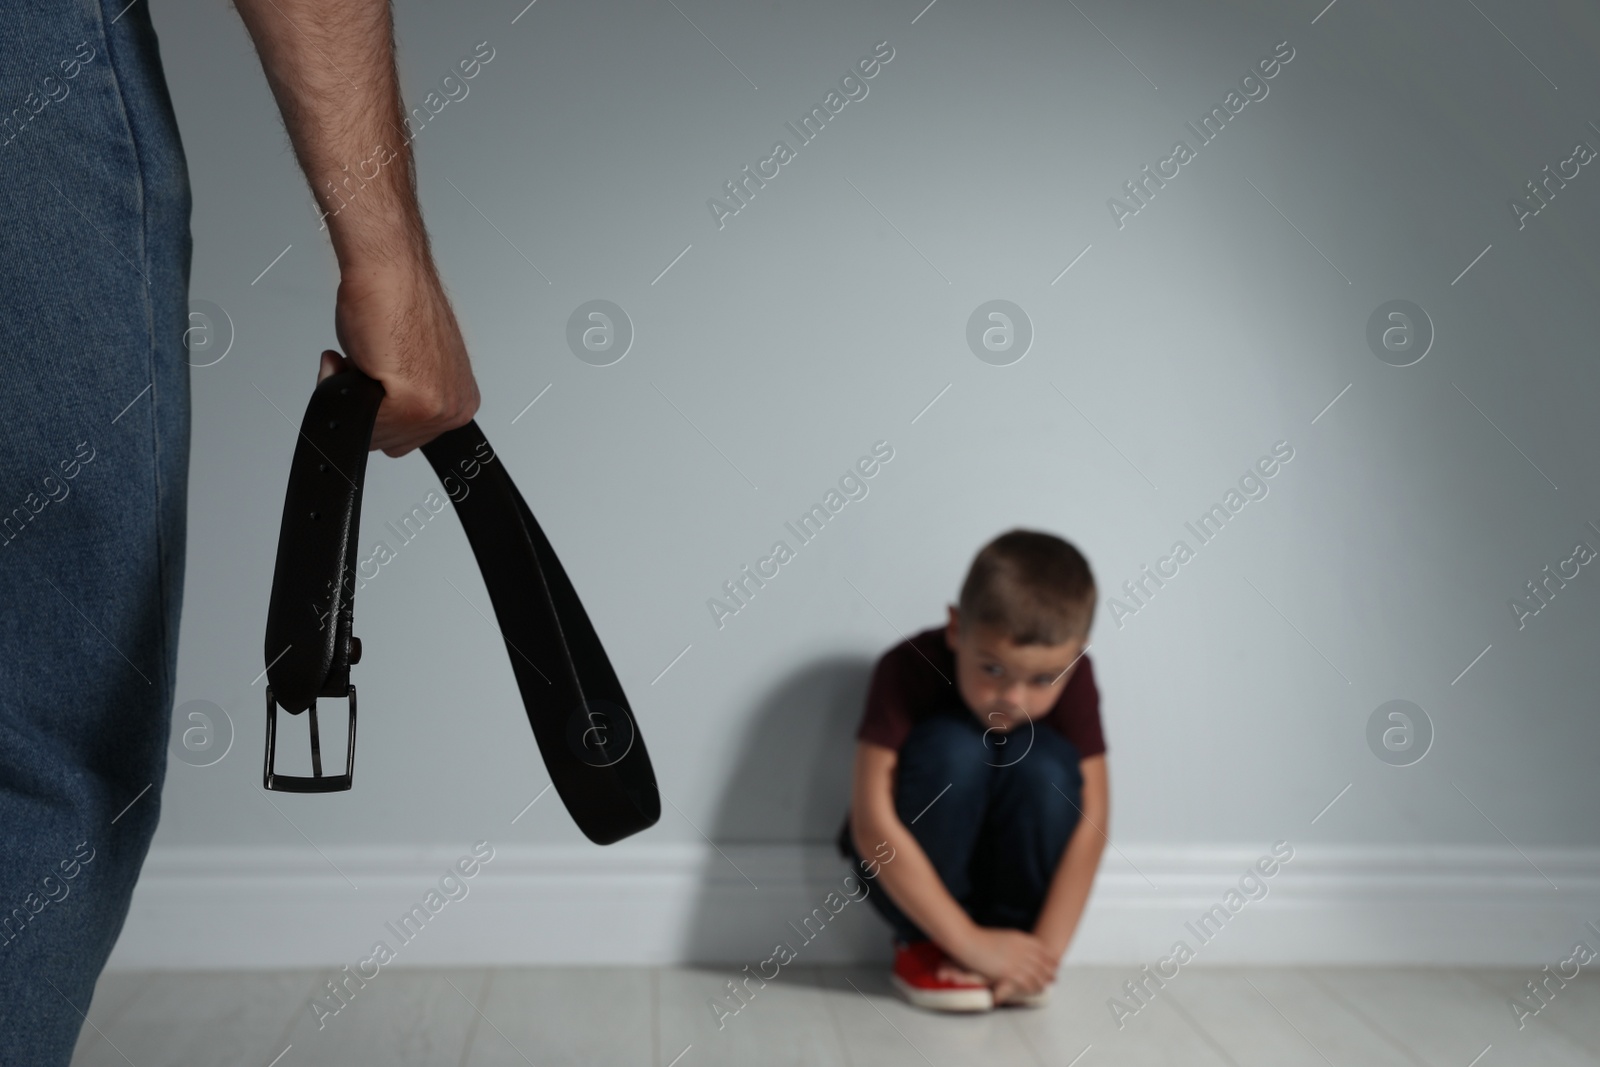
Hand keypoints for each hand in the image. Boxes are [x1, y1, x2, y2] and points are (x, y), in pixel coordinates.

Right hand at [322, 262, 480, 456]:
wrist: (390, 274)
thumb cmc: (396, 306)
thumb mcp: (408, 369)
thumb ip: (402, 401)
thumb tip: (380, 416)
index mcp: (460, 401)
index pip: (409, 439)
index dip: (378, 412)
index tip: (374, 381)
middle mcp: (455, 407)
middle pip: (391, 441)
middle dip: (364, 406)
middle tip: (363, 366)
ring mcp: (438, 407)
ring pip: (376, 434)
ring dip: (353, 396)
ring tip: (361, 359)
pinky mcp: (415, 402)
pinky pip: (365, 422)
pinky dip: (344, 390)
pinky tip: (356, 359)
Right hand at [948, 926, 1056, 998]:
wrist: (968, 941)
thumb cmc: (980, 938)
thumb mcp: (1003, 935)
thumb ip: (1014, 942)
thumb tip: (1019, 946)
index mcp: (1020, 938)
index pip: (1042, 949)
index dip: (1050, 958)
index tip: (1055, 964)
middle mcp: (1022, 949)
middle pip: (1042, 962)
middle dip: (1050, 972)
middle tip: (1054, 979)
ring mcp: (1016, 960)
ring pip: (1037, 974)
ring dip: (1043, 981)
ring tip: (1046, 987)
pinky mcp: (1009, 972)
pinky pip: (1027, 982)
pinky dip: (1033, 987)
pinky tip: (1036, 991)